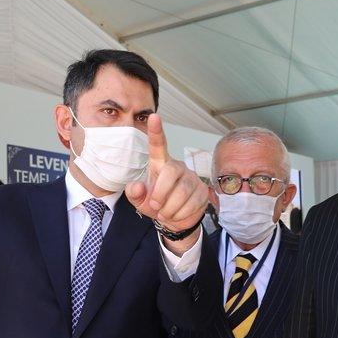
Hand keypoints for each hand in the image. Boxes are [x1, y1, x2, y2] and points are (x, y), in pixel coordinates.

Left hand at [124, 114, 208, 254]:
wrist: (175, 221)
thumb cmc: (155, 204)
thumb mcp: (139, 201)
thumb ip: (134, 193)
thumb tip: (137, 186)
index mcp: (160, 164)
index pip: (158, 145)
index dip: (156, 131)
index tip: (154, 116)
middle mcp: (177, 166)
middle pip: (170, 172)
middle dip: (160, 193)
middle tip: (155, 206)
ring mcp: (192, 177)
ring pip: (182, 192)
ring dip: (169, 208)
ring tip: (165, 212)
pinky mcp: (203, 190)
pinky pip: (192, 203)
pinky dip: (179, 214)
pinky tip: (177, 214)